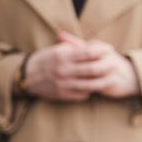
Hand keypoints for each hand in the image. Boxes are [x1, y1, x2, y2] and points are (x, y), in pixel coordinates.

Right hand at [25, 32, 139, 101]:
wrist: (26, 76)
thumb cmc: (44, 60)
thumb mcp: (56, 50)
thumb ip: (74, 47)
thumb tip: (94, 45)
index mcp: (62, 57)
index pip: (87, 52)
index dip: (101, 49)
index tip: (109, 48)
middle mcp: (63, 71)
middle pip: (93, 69)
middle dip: (107, 66)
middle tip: (115, 64)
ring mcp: (64, 84)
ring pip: (91, 85)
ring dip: (105, 82)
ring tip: (113, 78)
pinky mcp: (63, 95)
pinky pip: (83, 94)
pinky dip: (90, 90)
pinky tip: (94, 87)